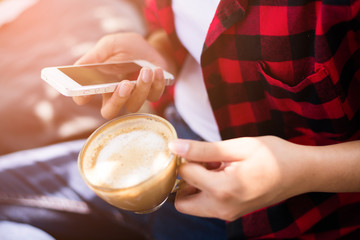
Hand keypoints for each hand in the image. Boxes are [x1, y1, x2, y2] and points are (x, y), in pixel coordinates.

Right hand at [72, 32, 169, 118]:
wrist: (153, 47)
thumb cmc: (128, 48)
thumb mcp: (110, 45)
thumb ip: (96, 55)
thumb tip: (78, 67)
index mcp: (100, 84)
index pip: (84, 96)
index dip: (82, 96)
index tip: (84, 92)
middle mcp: (116, 94)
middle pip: (109, 111)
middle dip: (116, 101)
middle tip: (124, 84)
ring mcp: (134, 96)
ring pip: (134, 105)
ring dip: (141, 88)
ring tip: (146, 70)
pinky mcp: (152, 94)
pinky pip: (154, 96)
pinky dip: (157, 84)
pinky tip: (156, 70)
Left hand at [169, 136, 312, 220]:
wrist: (301, 172)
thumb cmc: (273, 155)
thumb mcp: (237, 147)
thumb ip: (202, 149)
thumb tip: (174, 147)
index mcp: (222, 190)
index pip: (184, 174)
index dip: (187, 157)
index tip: (201, 148)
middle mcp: (222, 209)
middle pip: (182, 201)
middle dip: (185, 179)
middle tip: (205, 161)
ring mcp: (228, 214)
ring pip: (194, 205)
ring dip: (197, 185)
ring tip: (218, 166)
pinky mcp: (232, 214)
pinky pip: (208, 205)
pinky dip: (208, 190)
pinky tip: (225, 173)